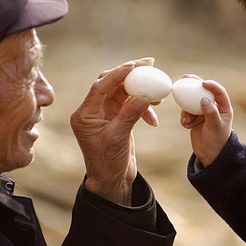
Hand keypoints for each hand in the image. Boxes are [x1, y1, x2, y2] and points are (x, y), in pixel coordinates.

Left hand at [70, 58, 158, 204]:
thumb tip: (145, 95)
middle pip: (111, 83)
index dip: (119, 72)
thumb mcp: (118, 138)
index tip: (136, 64)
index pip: (101, 85)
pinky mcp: (116, 118)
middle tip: (149, 64)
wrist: (112, 181)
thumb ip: (130, 115)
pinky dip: (143, 106)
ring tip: (159, 93)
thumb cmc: (108, 163)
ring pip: (123, 92)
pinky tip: (154, 116)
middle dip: (131, 74)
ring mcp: (105, 114)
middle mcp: (93, 111)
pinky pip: (130, 104)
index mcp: (86, 114)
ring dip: (141, 91)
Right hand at [180, 75, 232, 166]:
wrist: (210, 155)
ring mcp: (202, 113)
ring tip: (186, 119)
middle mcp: (213, 108)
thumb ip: (211, 112)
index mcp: (223, 107)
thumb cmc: (217, 141)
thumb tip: (204, 99)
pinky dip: (184, 118)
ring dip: (186, 109)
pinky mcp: (194, 119)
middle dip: (194, 85)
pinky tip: (186, 125)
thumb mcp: (215, 126)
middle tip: (185, 78)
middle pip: (203, 92)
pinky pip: (186, 113)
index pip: (218, 92)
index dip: (211, 85)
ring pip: (191, 102)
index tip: (202, 82)